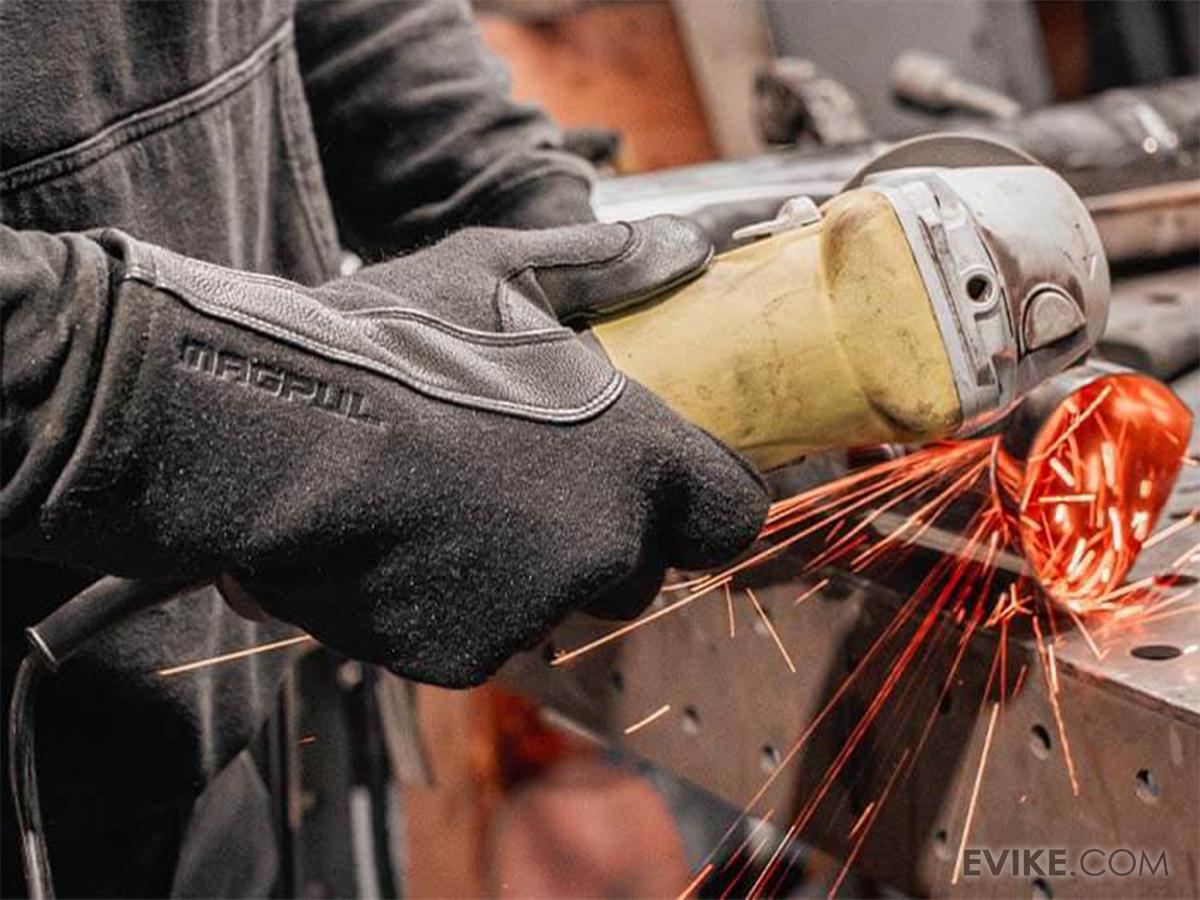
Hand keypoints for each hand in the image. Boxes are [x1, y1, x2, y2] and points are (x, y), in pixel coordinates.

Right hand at [21, 218, 766, 685]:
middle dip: (600, 546)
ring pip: (553, 609)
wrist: (270, 430)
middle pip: (637, 572)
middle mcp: (603, 545)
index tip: (674, 495)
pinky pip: (477, 638)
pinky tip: (397, 550)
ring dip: (519, 577)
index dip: (707, 507)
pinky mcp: (462, 658)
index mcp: (637, 458)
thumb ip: (606, 267)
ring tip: (443, 510)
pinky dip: (448, 608)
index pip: (732, 516)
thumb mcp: (497, 273)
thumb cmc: (390, 341)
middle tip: (527, 492)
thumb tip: (686, 245)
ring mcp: (534, 610)